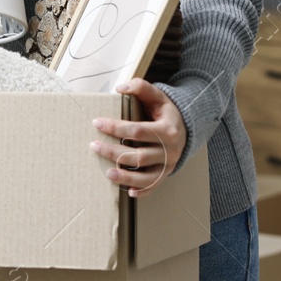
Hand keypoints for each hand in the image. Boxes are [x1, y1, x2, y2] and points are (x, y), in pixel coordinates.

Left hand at [89, 77, 185, 197]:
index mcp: (167, 129)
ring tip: (107, 172)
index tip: (97, 122)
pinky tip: (129, 192)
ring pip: (145, 175)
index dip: (116, 127)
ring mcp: (169, 164)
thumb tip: (120, 88)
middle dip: (114, 152)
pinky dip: (142, 191)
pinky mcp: (166, 174)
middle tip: (94, 146)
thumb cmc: (166, 112)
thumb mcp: (158, 96)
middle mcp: (170, 150)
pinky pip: (154, 185)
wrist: (186, 128)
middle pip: (139, 155)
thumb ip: (141, 88)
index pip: (137, 130)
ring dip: (125, 176)